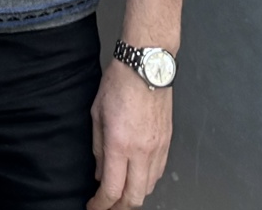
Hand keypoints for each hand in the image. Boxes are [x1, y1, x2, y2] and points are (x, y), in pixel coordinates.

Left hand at [87, 59, 171, 209]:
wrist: (146, 66)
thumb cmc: (120, 83)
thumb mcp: (97, 115)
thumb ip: (97, 148)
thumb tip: (99, 172)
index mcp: (119, 144)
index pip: (112, 189)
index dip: (101, 205)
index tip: (93, 206)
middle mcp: (141, 150)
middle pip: (134, 197)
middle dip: (118, 208)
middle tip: (106, 207)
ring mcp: (158, 148)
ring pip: (149, 187)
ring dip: (134, 196)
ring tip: (120, 194)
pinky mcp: (167, 142)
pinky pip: (159, 172)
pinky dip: (146, 181)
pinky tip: (136, 178)